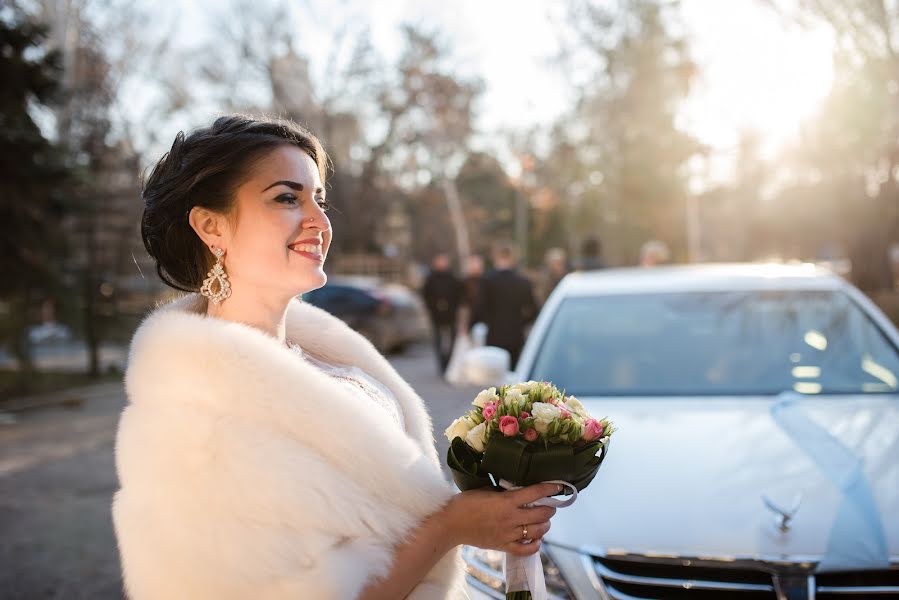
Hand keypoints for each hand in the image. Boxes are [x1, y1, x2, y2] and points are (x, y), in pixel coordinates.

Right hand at [442, 483, 560, 555]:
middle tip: (549, 506)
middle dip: (550, 509)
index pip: (535, 493)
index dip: (550, 489)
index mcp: (506, 501)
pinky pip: (525, 550)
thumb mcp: (485, 490)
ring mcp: (508, 534)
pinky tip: (537, 540)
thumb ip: (503, 492)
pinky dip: (535, 546)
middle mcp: (511, 518)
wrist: (451, 524)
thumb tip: (517, 490)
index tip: (559, 486)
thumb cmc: (465, 503)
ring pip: (537, 532)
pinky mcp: (503, 546)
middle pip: (541, 514)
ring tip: (543, 521)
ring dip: (544, 525)